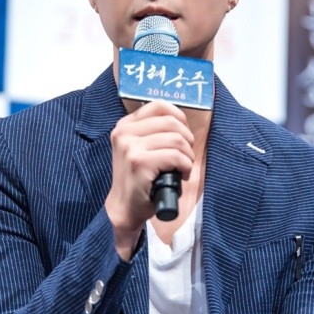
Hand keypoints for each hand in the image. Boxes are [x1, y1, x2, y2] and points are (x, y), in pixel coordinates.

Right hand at [105, 100, 194, 257]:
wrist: (124, 208)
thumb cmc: (138, 179)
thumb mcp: (139, 148)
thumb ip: (153, 132)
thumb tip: (181, 122)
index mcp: (125, 125)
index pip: (159, 106)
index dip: (179, 118)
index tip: (183, 134)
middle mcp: (124, 133)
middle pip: (172, 123)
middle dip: (187, 140)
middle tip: (185, 157)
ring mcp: (130, 147)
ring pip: (177, 140)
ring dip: (188, 156)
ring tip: (183, 167)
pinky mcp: (139, 162)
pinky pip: (176, 156)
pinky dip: (186, 166)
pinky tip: (182, 175)